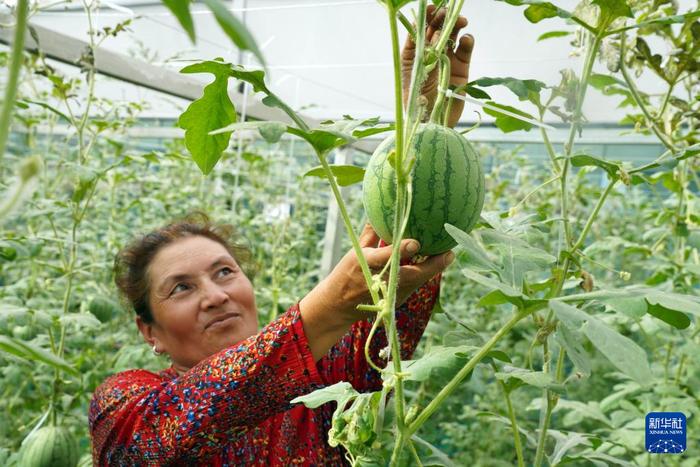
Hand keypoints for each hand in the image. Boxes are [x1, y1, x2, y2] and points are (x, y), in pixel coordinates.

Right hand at [299, 224, 453, 359]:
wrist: (338, 305)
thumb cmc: (346, 273)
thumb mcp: (355, 251)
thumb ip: (370, 233)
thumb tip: (378, 212)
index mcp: (367, 264)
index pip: (386, 257)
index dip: (402, 250)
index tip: (416, 243)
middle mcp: (381, 280)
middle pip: (411, 275)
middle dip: (431, 265)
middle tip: (448, 252)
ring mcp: (389, 294)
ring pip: (417, 282)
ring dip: (432, 269)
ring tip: (447, 254)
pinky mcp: (395, 300)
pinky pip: (414, 285)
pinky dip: (424, 274)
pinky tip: (436, 263)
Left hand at [401, 5, 473, 127]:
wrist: (432, 124)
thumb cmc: (415, 103)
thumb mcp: (411, 73)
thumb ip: (417, 50)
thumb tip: (425, 28)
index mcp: (413, 55)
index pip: (420, 31)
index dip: (426, 18)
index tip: (431, 8)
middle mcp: (430, 56)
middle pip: (437, 30)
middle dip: (442, 18)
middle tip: (448, 13)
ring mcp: (446, 61)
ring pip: (453, 36)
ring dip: (457, 26)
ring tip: (462, 22)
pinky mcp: (461, 70)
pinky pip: (465, 50)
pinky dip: (468, 42)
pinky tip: (466, 40)